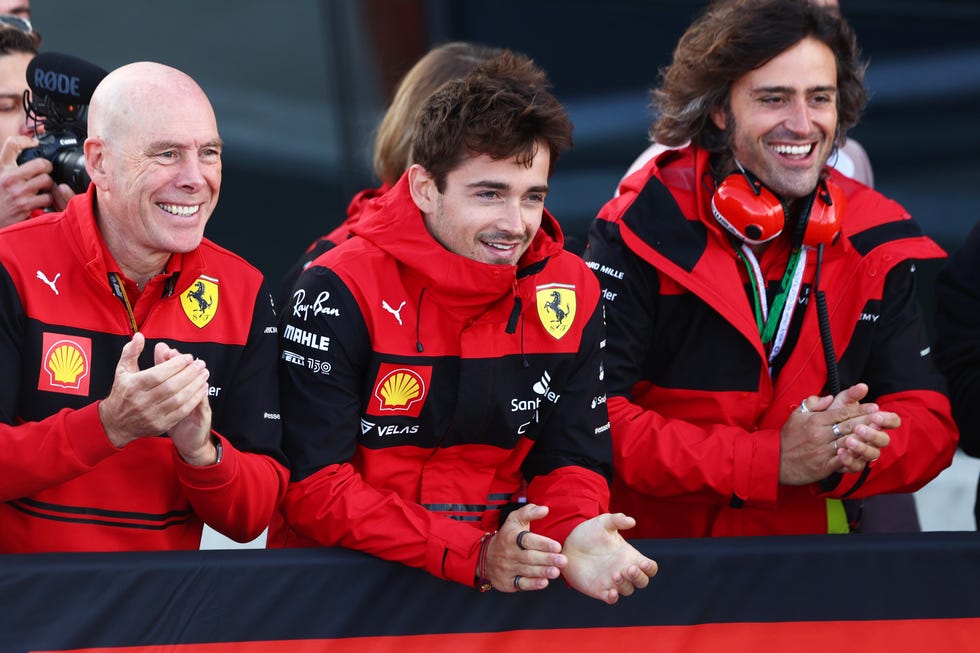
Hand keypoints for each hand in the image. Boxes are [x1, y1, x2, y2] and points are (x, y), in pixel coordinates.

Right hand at [0, 135, 55, 225]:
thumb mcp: (0, 175)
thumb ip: (10, 165)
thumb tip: (26, 149)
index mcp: (1, 167)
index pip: (12, 144)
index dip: (26, 140)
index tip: (34, 143)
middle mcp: (9, 177)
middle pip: (40, 163)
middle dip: (47, 167)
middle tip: (46, 171)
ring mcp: (18, 192)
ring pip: (46, 180)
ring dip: (49, 185)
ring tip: (43, 187)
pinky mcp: (25, 206)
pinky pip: (47, 198)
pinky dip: (48, 200)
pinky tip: (42, 200)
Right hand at [98, 332, 210, 448]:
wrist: (115, 423)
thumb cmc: (122, 393)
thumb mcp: (122, 371)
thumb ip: (131, 352)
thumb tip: (139, 336)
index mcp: (133, 386)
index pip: (158, 374)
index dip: (176, 365)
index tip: (188, 357)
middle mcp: (142, 401)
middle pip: (171, 386)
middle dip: (189, 374)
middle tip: (201, 364)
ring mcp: (151, 415)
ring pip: (178, 399)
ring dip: (195, 386)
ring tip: (204, 375)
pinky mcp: (160, 425)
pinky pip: (181, 412)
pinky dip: (194, 400)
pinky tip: (202, 390)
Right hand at [484, 503, 565, 592]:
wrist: (486, 557)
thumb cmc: (507, 536)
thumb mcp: (514, 520)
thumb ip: (529, 512)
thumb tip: (544, 509)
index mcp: (512, 537)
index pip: (528, 540)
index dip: (543, 544)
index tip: (557, 546)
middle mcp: (509, 553)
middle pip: (530, 557)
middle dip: (547, 559)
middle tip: (563, 560)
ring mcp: (508, 568)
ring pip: (527, 571)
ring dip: (543, 571)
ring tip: (556, 572)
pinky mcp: (508, 582)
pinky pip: (521, 584)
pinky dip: (533, 584)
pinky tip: (544, 582)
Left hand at [561, 513, 657, 604]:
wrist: (569, 544)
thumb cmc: (590, 533)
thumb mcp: (604, 522)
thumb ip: (617, 520)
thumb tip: (632, 521)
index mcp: (629, 556)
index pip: (649, 567)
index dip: (650, 568)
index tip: (644, 563)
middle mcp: (624, 570)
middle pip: (642, 581)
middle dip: (639, 577)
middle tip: (629, 569)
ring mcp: (612, 581)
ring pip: (628, 590)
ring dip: (625, 585)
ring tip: (615, 575)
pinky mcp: (599, 589)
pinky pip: (611, 599)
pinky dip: (613, 598)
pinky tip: (612, 593)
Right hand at [780, 383, 896, 484]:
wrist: (775, 461)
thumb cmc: (787, 437)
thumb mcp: (796, 415)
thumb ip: (813, 403)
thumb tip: (829, 397)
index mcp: (814, 421)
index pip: (841, 412)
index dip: (859, 409)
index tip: (874, 406)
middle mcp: (819, 434)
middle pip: (848, 425)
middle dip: (867, 421)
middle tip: (882, 417)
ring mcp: (822, 451)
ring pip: (848, 442)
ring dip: (864, 438)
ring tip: (879, 433)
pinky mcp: (823, 466)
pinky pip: (842, 461)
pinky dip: (854, 457)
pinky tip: (865, 453)